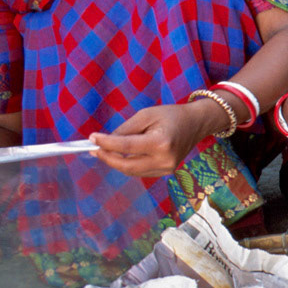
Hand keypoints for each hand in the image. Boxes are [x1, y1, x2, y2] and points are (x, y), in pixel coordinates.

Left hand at [91, 102, 217, 177]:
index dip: (106, 143)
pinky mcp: (166, 172)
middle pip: (127, 165)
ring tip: (103, 151)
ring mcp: (166, 168)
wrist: (196, 124)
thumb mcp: (146, 115)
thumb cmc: (171, 115)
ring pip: (132, 171)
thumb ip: (125, 129)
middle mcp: (164, 160)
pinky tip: (120, 155)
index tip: (92, 138)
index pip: (126, 147)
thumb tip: (105, 142)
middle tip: (94, 149)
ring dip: (115, 162)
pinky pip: (140, 171)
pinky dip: (127, 164)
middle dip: (107, 158)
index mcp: (160, 143)